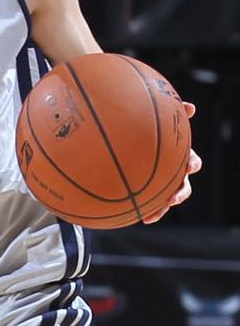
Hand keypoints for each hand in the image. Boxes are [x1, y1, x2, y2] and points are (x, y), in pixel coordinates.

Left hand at [143, 102, 201, 223]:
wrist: (134, 149)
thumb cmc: (151, 131)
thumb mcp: (162, 122)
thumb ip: (175, 114)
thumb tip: (191, 107)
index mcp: (180, 158)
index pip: (193, 161)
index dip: (192, 164)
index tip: (189, 166)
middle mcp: (176, 174)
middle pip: (184, 186)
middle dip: (180, 193)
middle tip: (173, 198)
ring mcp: (164, 186)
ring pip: (168, 201)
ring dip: (163, 209)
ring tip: (152, 216)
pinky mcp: (152, 194)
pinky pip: (152, 205)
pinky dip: (149, 212)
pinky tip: (141, 218)